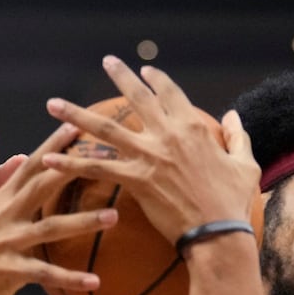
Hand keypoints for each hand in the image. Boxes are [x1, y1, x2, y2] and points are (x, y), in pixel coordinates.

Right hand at [0, 120, 115, 294]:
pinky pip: (45, 274)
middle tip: (104, 155)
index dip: (53, 146)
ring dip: (83, 222)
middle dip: (72, 168)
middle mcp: (0, 218)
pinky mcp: (6, 272)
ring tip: (114, 216)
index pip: (29, 168)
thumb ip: (15, 204)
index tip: (78, 126)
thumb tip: (39, 182)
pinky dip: (71, 278)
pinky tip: (95, 281)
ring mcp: (3, 243)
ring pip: (49, 228)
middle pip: (40, 186)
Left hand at [42, 57, 260, 245]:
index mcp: (193, 127)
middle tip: (106, 61)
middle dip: (121, 76)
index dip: (157, 80)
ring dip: (76, 115)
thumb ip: (238, 136)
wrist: (218, 233)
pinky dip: (71, 164)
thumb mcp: (244, 164)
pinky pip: (96, 169)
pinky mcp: (135, 180)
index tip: (145, 69)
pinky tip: (48, 159)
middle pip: (138, 98)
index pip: (171, 94)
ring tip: (53, 104)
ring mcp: (149, 156)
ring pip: (105, 129)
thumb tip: (233, 117)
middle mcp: (168, 135)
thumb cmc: (234, 203)